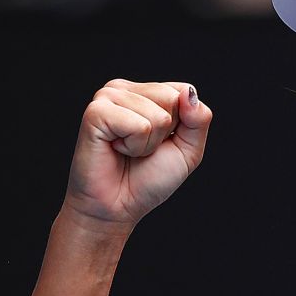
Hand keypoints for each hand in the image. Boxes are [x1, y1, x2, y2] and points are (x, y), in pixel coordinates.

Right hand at [61, 79, 212, 230]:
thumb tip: (189, 92)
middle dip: (165, 133)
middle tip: (141, 149)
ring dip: (148, 144)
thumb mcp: (188, 150)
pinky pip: (139, 126)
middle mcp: (125, 89)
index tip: (160, 142)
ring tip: (127, 151)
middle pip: (172, 99)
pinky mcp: (96, 112)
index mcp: (145, 92)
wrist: (117, 206)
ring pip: (158, 116)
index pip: (183, 90)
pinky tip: (116, 149)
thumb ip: (199, 120)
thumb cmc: (148, 179)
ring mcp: (108, 97)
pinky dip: (135, 146)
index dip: (182, 124)